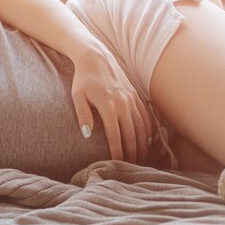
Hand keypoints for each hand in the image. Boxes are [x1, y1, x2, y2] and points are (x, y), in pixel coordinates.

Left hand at [70, 46, 153, 164]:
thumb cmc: (83, 79)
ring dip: (142, 144)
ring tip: (141, 158)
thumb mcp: (77, 96)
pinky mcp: (136, 95)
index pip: (115, 135)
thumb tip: (87, 134)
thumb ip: (82, 114)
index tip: (117, 164)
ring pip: (141, 126)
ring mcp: (131, 99)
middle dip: (132, 152)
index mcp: (108, 105)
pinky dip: (148, 129)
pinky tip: (147, 140)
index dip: (117, 151)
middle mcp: (123, 103)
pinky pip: (146, 116)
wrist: (96, 58)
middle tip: (131, 167)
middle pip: (131, 134)